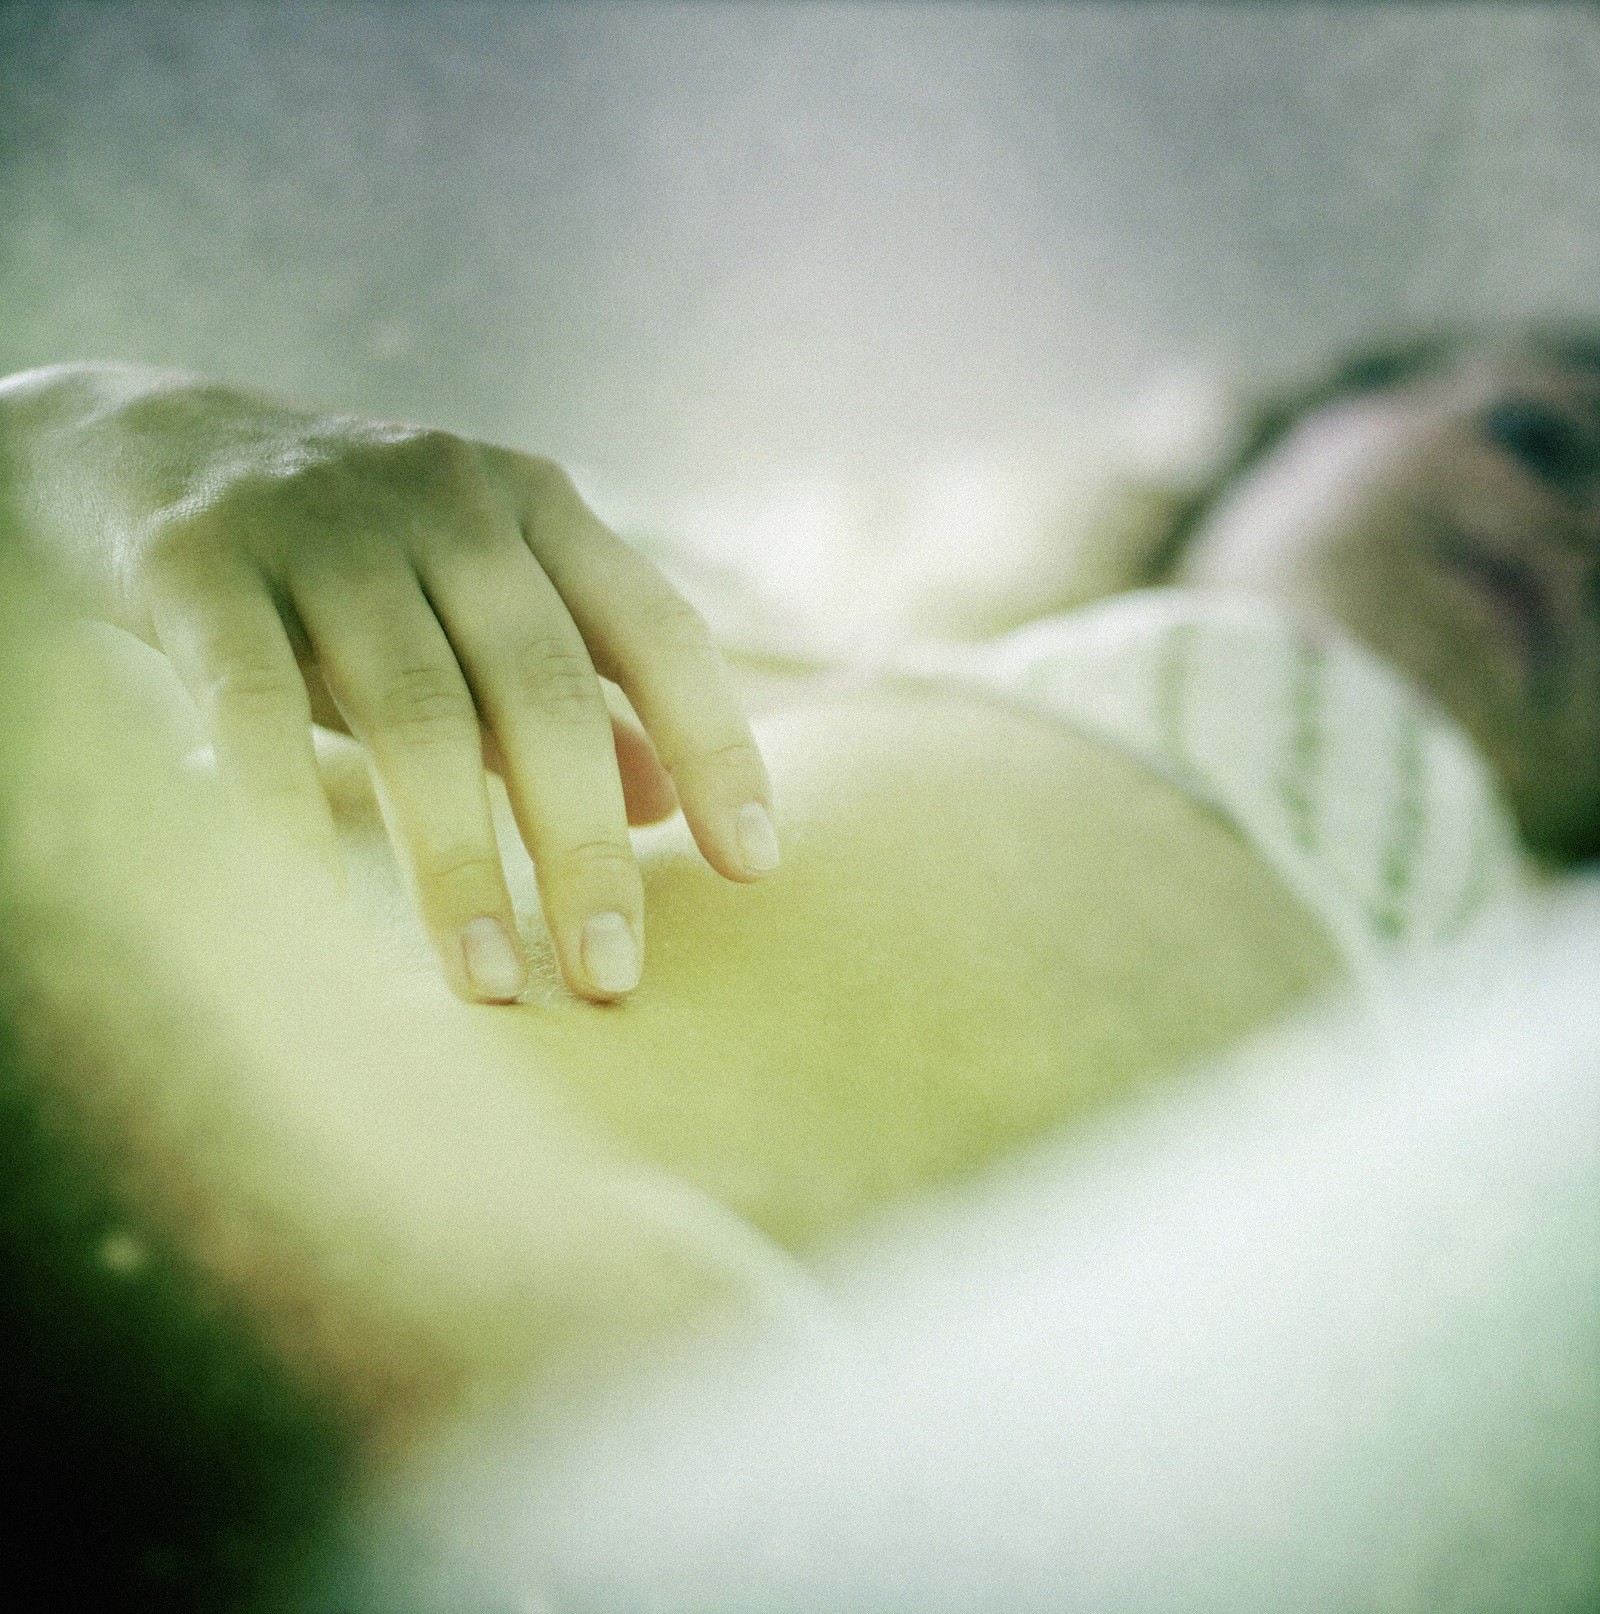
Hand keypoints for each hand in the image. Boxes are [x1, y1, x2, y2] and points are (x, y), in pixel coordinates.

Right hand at [1, 365, 779, 1002]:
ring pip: (417, 710)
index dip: (717, 747)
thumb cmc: (350, 565)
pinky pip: (256, 702)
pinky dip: (289, 814)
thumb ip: (577, 697)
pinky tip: (316, 921)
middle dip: (585, 846)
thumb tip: (672, 808)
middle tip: (611, 977)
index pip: (660, 631)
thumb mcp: (475, 612)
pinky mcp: (200, 558)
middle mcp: (451, 501)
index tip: (754, 869)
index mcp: (540, 507)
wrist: (145, 445)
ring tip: (487, 983)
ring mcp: (324, 521)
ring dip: (457, 861)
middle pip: (545, 689)